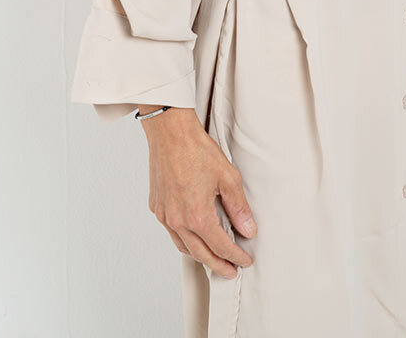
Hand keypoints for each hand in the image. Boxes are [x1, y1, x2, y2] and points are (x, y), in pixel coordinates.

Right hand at [140, 107, 256, 279]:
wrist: (170, 133)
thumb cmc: (197, 150)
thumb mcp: (228, 177)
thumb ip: (238, 207)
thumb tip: (248, 229)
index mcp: (197, 216)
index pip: (221, 246)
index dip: (236, 256)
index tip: (245, 260)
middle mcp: (178, 221)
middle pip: (201, 254)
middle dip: (219, 264)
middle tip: (231, 271)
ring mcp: (165, 216)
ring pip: (184, 247)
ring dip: (200, 256)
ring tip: (214, 259)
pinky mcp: (157, 208)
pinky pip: (173, 233)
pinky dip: (185, 241)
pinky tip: (194, 238)